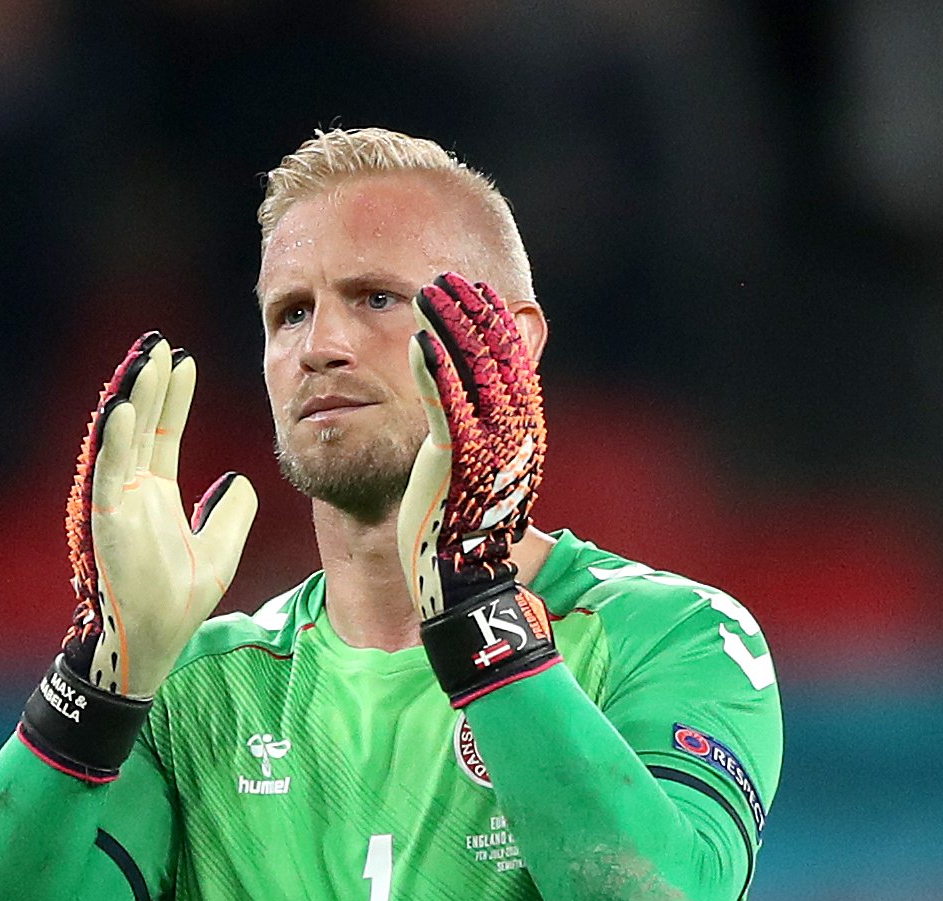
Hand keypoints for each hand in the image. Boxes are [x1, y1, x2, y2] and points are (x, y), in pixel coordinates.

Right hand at [64, 332, 257, 698]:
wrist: (152, 645)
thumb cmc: (176, 603)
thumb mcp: (220, 552)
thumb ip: (232, 515)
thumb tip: (239, 480)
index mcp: (155, 493)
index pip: (164, 431)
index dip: (173, 395)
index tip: (183, 358)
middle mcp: (131, 491)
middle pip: (141, 424)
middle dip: (150, 382)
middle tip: (158, 341)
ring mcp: (115, 504)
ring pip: (120, 439)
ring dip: (129, 398)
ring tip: (142, 360)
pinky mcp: (104, 522)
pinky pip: (106, 475)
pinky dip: (113, 443)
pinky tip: (122, 409)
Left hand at [399, 274, 546, 621]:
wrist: (459, 582)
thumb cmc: (459, 528)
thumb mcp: (478, 472)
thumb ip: (481, 432)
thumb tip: (478, 400)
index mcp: (523, 435)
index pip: (514, 362)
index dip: (495, 321)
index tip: (474, 289)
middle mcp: (515, 436)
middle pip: (498, 356)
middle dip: (473, 311)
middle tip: (447, 277)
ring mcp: (488, 448)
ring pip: (474, 372)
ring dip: (451, 325)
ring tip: (429, 292)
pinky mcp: (457, 462)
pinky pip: (448, 406)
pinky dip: (436, 369)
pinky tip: (419, 339)